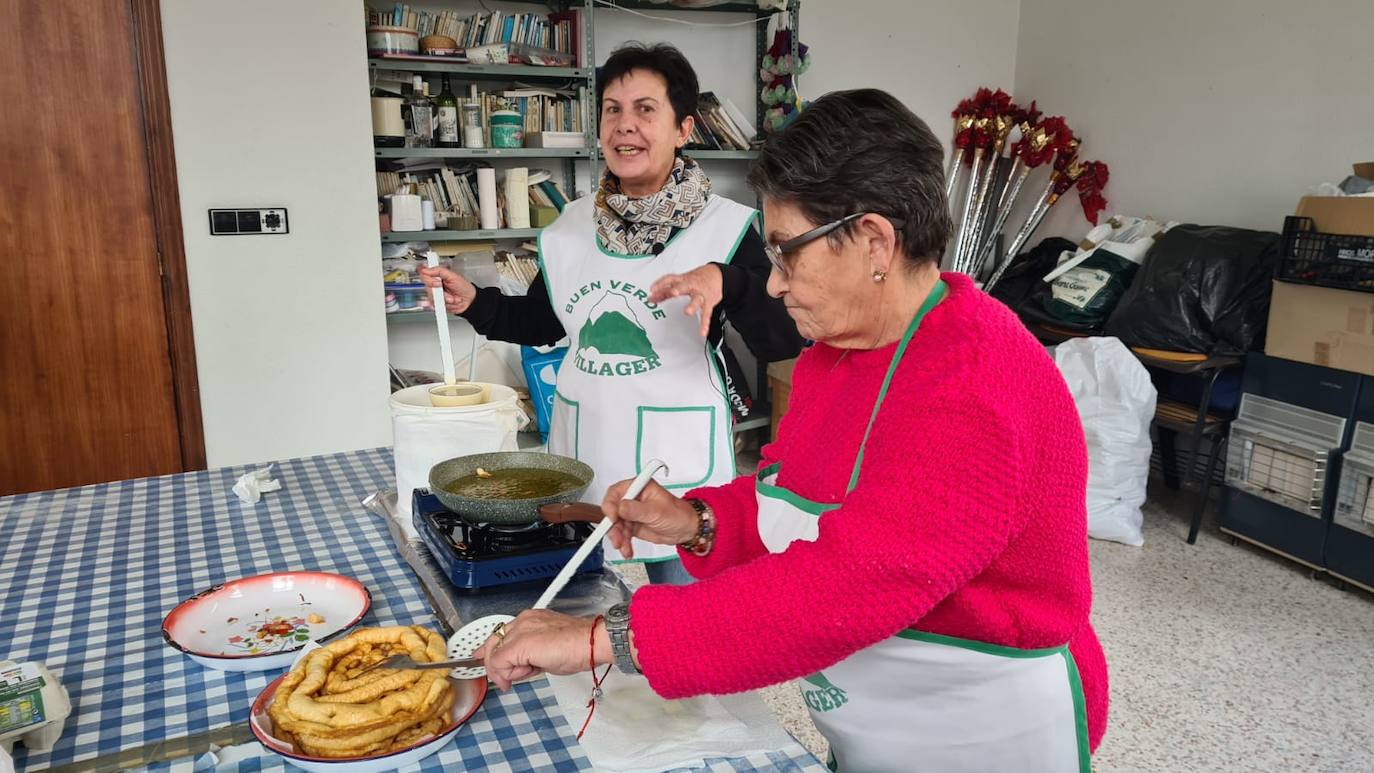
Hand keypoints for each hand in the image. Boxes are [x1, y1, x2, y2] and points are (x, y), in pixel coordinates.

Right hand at [418, 265, 477, 313]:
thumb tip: (426, 269)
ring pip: (432, 297)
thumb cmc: (464, 287)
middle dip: (440, 291)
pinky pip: (435, 305)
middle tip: (447, 290)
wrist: (469, 301)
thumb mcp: (453, 276)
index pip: (424, 274)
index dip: (428, 278)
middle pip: (427, 287)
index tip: (437, 282)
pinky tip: (451, 302)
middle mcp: (434, 284)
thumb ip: (439, 271)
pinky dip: (445, 304)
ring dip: (445, 299)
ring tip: (453, 298)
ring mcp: (435, 295)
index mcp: (437, 276)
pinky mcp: (437, 303)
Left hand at [473, 610, 606, 690]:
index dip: (490, 651)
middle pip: (493, 643)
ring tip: (532, 670)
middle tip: (506, 681)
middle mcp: (522, 621)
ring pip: (495, 655)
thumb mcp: (547, 651)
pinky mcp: (519, 644)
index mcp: (530, 619)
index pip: (501, 634)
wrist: (590, 643)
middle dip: (496, 666)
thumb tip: (519, 668)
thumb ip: (530, 655)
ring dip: (509, 671)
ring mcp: (520, 631)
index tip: (484, 660)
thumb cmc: (578, 646)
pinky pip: (499, 663)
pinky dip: (507, 674)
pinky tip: (525, 674)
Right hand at [600, 478, 699, 558]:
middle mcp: (633, 498)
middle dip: (613, 526)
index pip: (615, 492)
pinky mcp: (633, 525)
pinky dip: (623, 543)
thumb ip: (636, 510)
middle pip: (613, 510)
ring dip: (618, 537)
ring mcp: (632, 513)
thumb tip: (620, 507)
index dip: (610, 504)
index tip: (612, 518)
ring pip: (616, 525)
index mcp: (639, 487)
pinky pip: (622, 534)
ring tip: (624, 547)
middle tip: (616, 538)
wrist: (686, 529)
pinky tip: (627, 550)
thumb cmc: (678, 514)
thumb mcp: (656, 511)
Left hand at [649, 264, 722, 336]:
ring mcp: (701, 294)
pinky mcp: (709, 302)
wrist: (716, 275)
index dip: (661, 283)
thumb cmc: (695, 278)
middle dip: (678, 289)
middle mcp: (692, 285)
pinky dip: (704, 323)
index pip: (670, 279)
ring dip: (692, 305)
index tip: (653, 289)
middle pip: (685, 286)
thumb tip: (651, 298)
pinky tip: (702, 331)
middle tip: (673, 292)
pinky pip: (706, 313)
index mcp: (682, 279)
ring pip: (697, 299)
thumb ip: (664, 291)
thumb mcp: (679, 282)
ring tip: (687, 312)